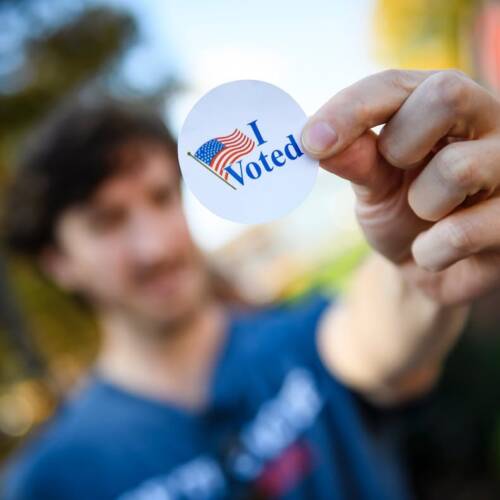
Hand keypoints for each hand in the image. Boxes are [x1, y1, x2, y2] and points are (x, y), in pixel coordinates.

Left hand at [301, 69, 499, 304]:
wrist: (430, 266)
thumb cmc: (401, 213)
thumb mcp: (372, 183)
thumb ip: (355, 159)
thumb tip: (317, 140)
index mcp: (440, 104)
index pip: (394, 85)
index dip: (349, 110)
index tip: (309, 143)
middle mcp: (484, 122)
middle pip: (447, 94)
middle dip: (401, 144)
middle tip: (395, 169)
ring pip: (458, 167)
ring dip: (420, 205)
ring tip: (424, 216)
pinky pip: (464, 232)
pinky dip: (430, 250)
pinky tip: (434, 251)